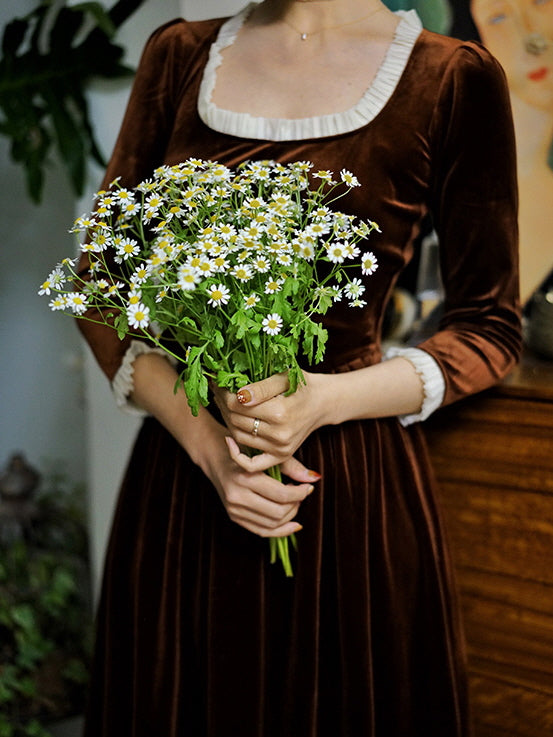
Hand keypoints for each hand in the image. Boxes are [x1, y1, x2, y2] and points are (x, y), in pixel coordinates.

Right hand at [200, 429, 315, 537]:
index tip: (308, 487)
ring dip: (289, 516)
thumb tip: (315, 478)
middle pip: (278, 513)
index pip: (281, 495)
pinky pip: (261, 531)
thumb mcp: (267, 454)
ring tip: (293, 502)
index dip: (300, 493)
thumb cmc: (244, 450)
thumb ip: (292, 466)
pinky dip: (280, 531)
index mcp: (246, 477)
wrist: (215, 456)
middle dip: (295, 505)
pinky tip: (293, 524)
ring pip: (271, 524)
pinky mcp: (234, 517)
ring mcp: (234, 509)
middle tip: (300, 493)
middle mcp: (237, 496)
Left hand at [212, 371, 328, 471]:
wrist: (321, 402)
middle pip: (236, 421)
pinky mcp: (281, 456)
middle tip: (220, 393)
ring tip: (226, 407)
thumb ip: (262, 387)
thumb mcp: (284, 377)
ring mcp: (280, 448)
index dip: (225, 394)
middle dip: (224, 405)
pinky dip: (237, 456)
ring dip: (228, 422)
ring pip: (240, 437)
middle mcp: (280, 434)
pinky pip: (252, 464)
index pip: (238, 405)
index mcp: (280, 412)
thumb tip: (240, 396)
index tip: (221, 384)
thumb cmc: (302, 385)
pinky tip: (229, 440)